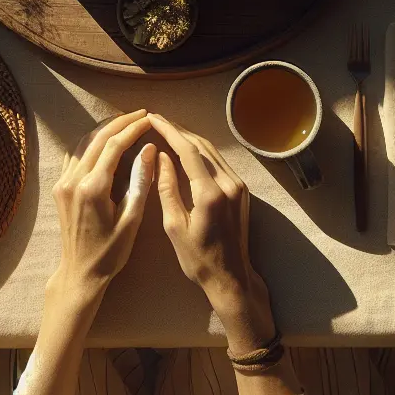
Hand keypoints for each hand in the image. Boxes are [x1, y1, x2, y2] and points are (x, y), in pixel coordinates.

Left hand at [16, 110, 154, 394]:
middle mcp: (74, 181)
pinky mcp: (60, 187)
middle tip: (140, 114)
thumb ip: (140, 183)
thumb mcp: (132, 220)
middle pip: (98, 139)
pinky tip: (104, 141)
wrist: (80, 273)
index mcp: (93, 189)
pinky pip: (75, 155)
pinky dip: (91, 142)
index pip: (114, 146)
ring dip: (104, 130)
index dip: (133, 129)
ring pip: (84, 143)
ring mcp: (63, 183)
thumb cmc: (110, 253)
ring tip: (126, 122)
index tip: (149, 119)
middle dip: (120, 123)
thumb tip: (148, 150)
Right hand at [148, 115, 268, 325]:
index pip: (187, 150)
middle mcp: (229, 184)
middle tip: (157, 120)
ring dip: (190, 138)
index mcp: (210, 193)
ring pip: (212, 151)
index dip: (169, 131)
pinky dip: (201, 152)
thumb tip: (160, 157)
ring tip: (168, 130)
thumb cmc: (198, 258)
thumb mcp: (174, 226)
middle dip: (178, 130)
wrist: (231, 276)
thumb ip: (167, 189)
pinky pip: (219, 162)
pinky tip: (186, 150)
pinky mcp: (241, 189)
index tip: (152, 118)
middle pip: (201, 145)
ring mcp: (238, 185)